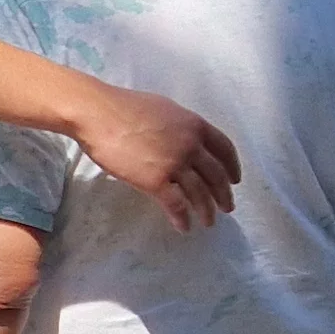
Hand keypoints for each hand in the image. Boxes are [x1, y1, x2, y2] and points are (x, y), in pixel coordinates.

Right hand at [75, 86, 240, 231]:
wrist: (99, 114)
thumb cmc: (124, 107)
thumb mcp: (163, 109)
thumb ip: (179, 127)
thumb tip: (180, 138)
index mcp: (194, 125)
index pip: (225, 149)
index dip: (233, 167)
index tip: (235, 180)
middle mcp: (191, 145)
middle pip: (216, 175)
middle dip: (224, 194)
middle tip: (227, 207)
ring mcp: (175, 164)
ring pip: (199, 193)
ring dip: (206, 210)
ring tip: (208, 222)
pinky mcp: (156, 181)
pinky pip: (176, 205)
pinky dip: (182, 218)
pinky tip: (183, 226)